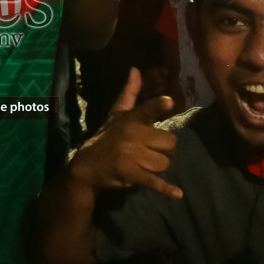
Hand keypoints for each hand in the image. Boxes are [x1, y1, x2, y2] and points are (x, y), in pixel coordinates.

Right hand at [66, 69, 182, 197]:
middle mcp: (133, 137)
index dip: (158, 106)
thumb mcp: (115, 114)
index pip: (146, 110)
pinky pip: (154, 181)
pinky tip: (177, 194)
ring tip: (147, 164)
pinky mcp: (132, 175)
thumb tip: (136, 69)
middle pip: (170, 143)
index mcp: (131, 120)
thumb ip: (129, 93)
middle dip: (166, 149)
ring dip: (160, 166)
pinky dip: (166, 189)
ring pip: (165, 163)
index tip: (168, 101)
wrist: (87, 167)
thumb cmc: (105, 137)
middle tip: (154, 151)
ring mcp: (132, 157)